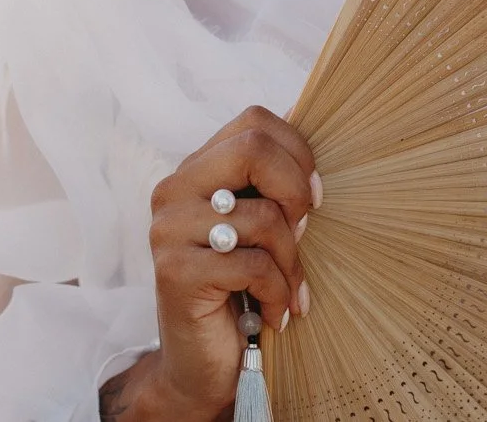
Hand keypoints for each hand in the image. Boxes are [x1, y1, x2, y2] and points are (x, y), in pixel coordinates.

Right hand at [101, 106, 317, 420]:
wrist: (201, 366)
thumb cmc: (240, 293)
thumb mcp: (259, 231)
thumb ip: (273, 189)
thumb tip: (317, 150)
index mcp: (196, 170)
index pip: (253, 121)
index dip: (297, 153)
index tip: (314, 199)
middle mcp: (174, 190)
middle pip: (252, 148)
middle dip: (295, 191)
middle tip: (304, 232)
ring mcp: (169, 229)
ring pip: (262, 216)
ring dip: (291, 261)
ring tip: (288, 290)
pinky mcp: (175, 270)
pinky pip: (253, 265)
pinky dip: (278, 292)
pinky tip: (276, 313)